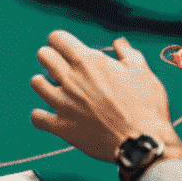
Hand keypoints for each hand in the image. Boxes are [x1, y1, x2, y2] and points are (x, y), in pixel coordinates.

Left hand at [30, 33, 179, 165]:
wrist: (141, 142)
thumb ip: (127, 53)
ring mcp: (63, 103)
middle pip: (43, 55)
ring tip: (52, 86)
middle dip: (50, 56)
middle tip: (59, 64)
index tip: (65, 46)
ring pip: (36, 83)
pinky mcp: (62, 126)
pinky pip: (37, 118)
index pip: (58, 38)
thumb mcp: (142, 71)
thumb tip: (119, 43)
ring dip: (43, 82)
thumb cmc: (145, 107)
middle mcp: (71, 79)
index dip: (60, 40)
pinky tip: (47, 114)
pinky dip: (40, 115)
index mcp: (88, 62)